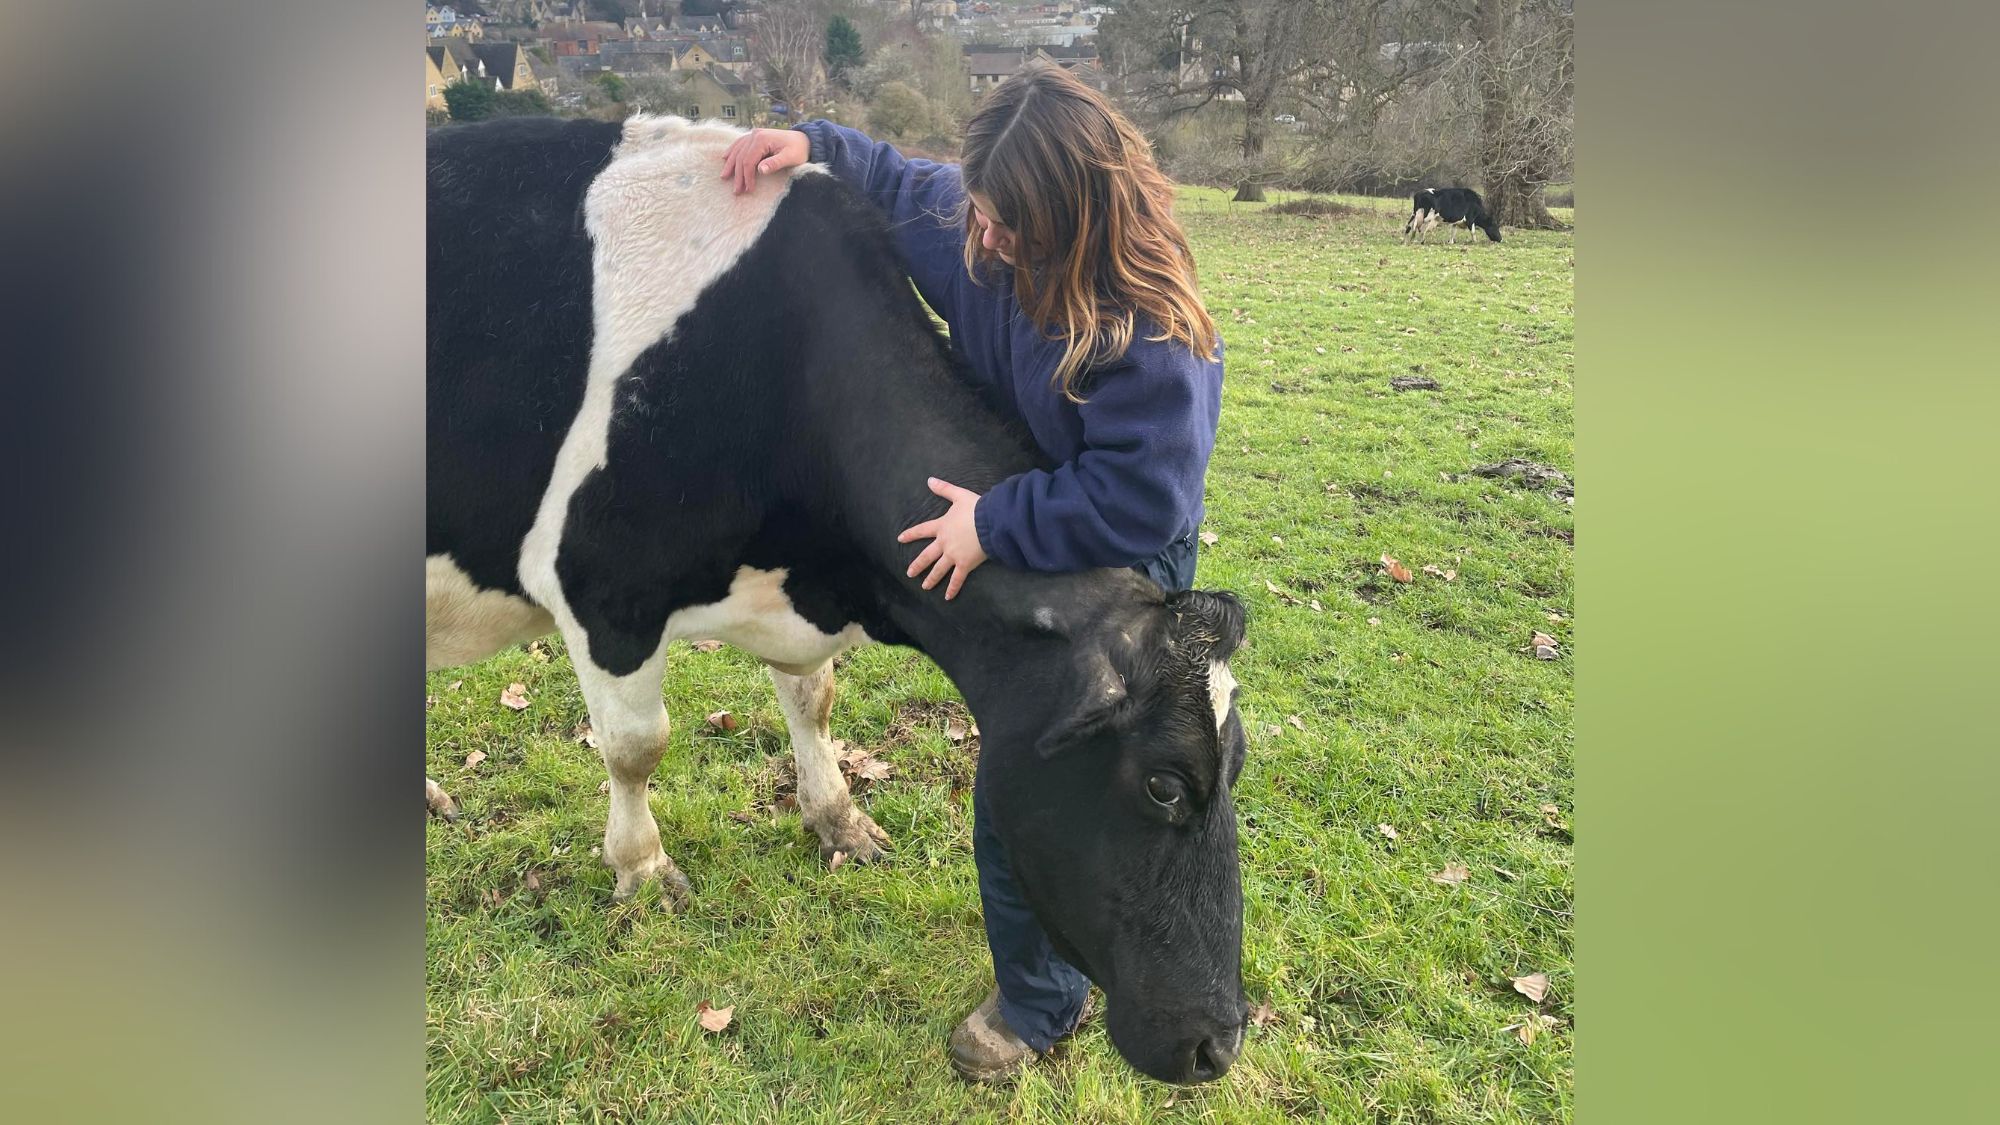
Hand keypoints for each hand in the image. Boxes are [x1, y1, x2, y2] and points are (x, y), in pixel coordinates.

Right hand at [720, 128, 810, 193]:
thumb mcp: (791, 158)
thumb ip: (775, 163)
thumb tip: (760, 170)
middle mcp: (755, 134)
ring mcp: (754, 134)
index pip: (749, 161)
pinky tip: (725, 158)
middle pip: (741, 157)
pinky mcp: (755, 136)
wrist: (805, 139)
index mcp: (762, 139)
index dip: (747, 176)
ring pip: (737, 150)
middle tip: (736, 191)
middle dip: (738, 175)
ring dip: (731, 164)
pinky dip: (732, 151)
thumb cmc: (799, 150)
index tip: (749, 189)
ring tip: (724, 177)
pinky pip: (739, 144)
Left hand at [897, 477, 987, 600]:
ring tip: (924, 586)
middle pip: (927, 555)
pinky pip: (957, 579)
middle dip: (918, 564)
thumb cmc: (976, 508)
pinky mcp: (965, 564)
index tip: (900, 539)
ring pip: (939, 569)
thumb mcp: (959, 495)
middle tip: (909, 573)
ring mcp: (953, 555)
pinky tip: (947, 597)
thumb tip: (929, 480)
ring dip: (931, 578)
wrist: (989, 522)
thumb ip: (944, 489)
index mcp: (942, 527)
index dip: (911, 534)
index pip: (922, 530)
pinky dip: (952, 588)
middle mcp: (944, 543)